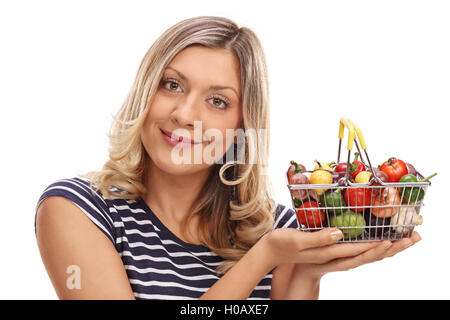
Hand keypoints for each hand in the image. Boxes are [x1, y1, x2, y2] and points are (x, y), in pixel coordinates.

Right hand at [281, 231, 421, 298]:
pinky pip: (357, 249)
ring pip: (364, 253)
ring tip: (403, 239)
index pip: (357, 252)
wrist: (271, 253)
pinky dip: (370, 245)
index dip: (376, 246)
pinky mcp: (331, 249)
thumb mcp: (298, 240)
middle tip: (411, 239)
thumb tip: (340, 233)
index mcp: (327, 253)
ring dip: (385, 247)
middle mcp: (334, 255)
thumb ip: (319, 237)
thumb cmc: (281, 245)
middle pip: (367, 255)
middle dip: (390, 248)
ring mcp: (333, 254)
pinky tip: (376, 239)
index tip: (393, 240)